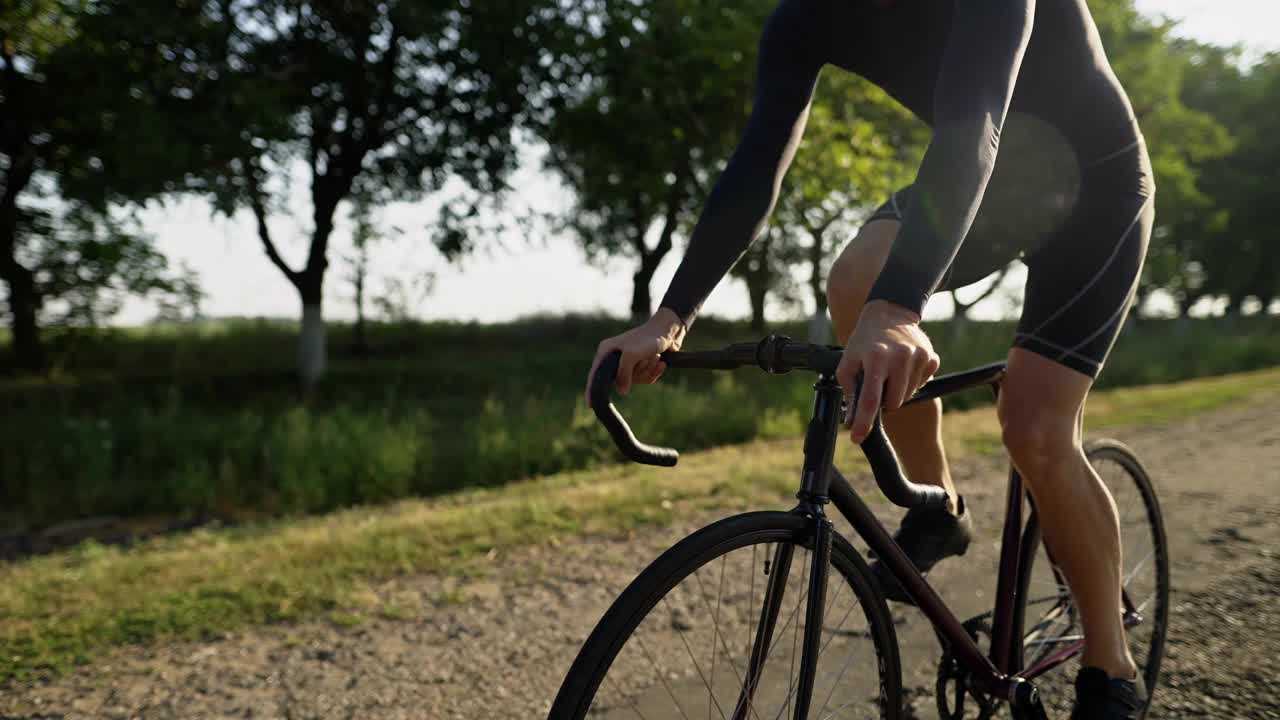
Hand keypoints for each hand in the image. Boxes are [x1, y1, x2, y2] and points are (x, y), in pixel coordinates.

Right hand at [585, 308, 686, 404]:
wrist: (669, 330)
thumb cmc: (648, 338)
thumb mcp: (632, 354)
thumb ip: (623, 373)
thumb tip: (621, 392)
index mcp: (606, 351)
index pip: (596, 374)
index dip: (592, 389)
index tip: (590, 405)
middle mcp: (615, 357)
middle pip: (620, 381)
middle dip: (636, 374)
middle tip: (645, 359)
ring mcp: (628, 363)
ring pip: (635, 381)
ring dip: (648, 370)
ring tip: (655, 356)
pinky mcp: (641, 366)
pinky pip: (645, 379)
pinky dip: (654, 372)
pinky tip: (660, 362)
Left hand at [836, 300, 940, 442]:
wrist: (890, 314)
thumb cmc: (865, 342)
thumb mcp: (848, 361)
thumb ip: (850, 391)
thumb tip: (852, 421)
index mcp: (876, 358)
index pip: (870, 398)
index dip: (863, 421)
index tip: (857, 437)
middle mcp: (900, 357)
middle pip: (893, 403)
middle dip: (883, 399)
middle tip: (877, 382)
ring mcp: (919, 357)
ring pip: (907, 396)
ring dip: (897, 391)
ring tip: (889, 372)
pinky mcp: (931, 358)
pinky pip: (921, 385)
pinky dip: (910, 382)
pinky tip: (903, 366)